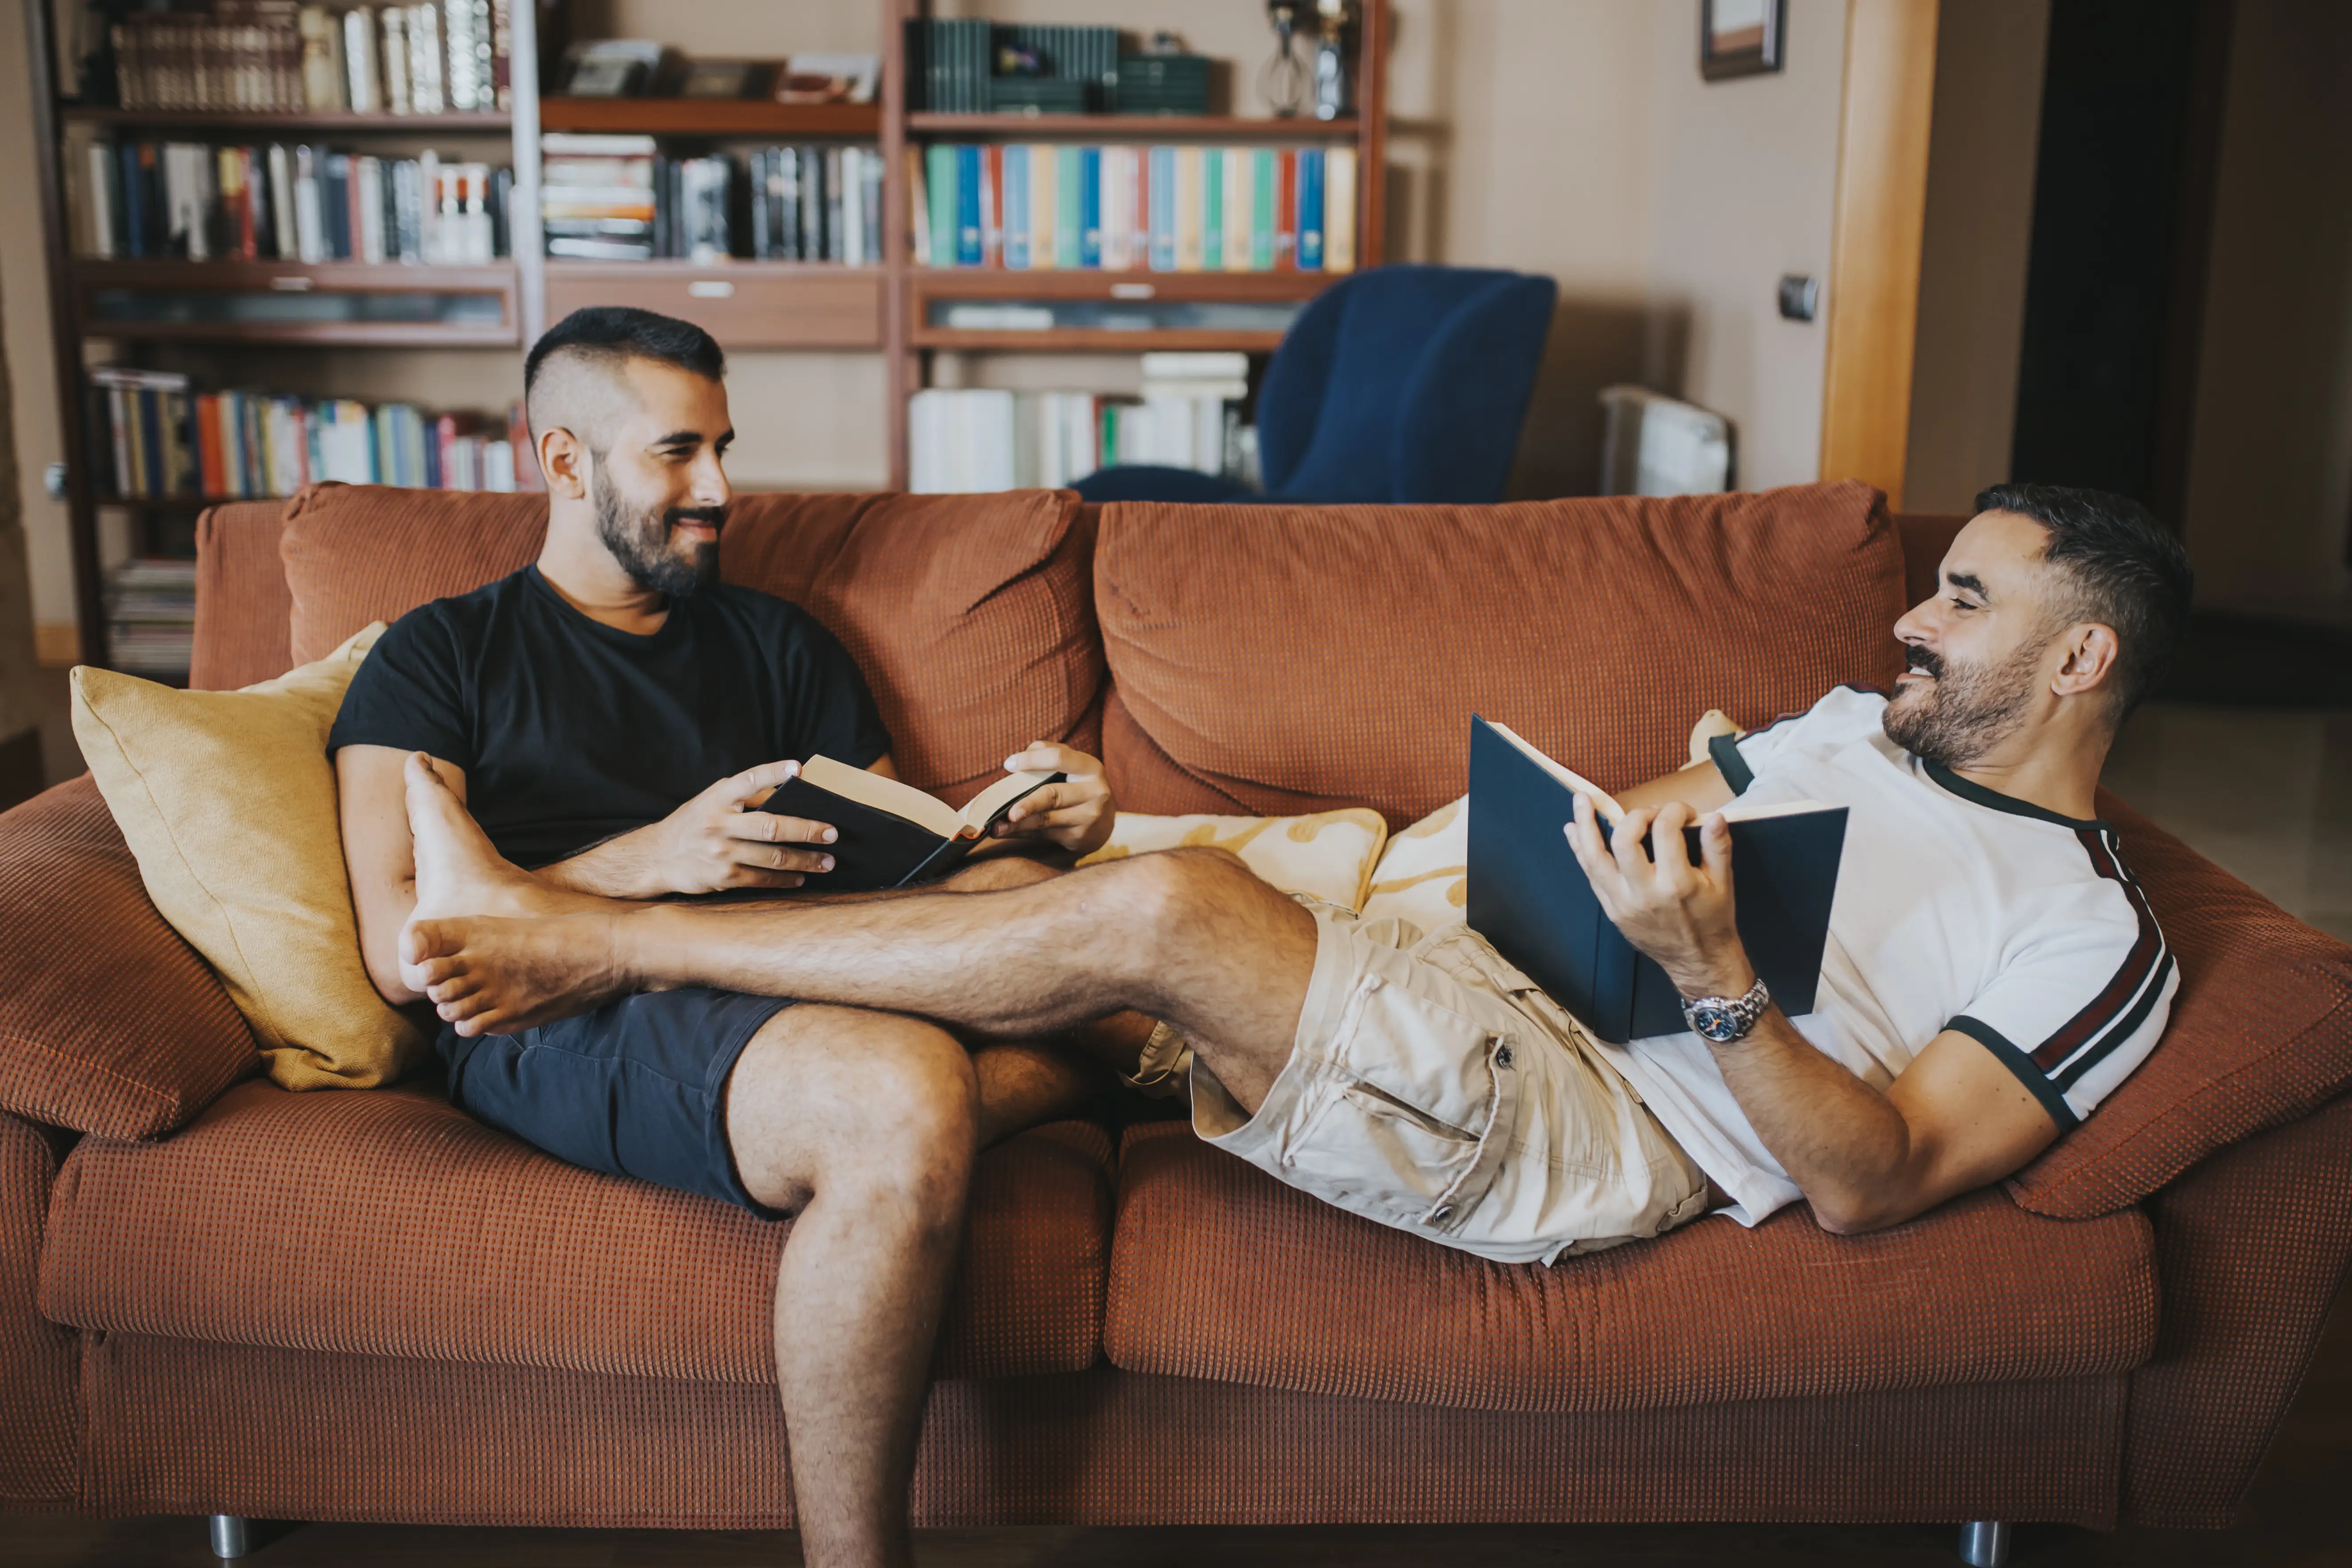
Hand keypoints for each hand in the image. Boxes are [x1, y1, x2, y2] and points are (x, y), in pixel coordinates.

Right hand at [626, 760, 837, 896]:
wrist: (657, 857)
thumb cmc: (694, 824)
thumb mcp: (711, 801)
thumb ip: (743, 797)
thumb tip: (787, 792)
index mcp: (718, 799)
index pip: (749, 780)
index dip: (773, 773)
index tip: (798, 768)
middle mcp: (719, 824)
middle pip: (771, 826)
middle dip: (806, 829)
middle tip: (832, 833)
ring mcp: (721, 852)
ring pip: (772, 857)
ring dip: (805, 860)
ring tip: (828, 861)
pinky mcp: (723, 877)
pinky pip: (762, 879)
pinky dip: (785, 879)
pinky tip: (801, 877)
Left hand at [992, 742, 1115, 855]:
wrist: (1104, 821)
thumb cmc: (1079, 785)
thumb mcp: (1072, 765)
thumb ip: (1047, 753)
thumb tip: (1015, 762)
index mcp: (1090, 768)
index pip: (1058, 758)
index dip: (1032, 761)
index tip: (1008, 764)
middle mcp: (1094, 792)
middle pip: (1053, 796)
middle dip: (1028, 804)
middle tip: (1008, 812)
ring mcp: (1088, 818)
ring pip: (1046, 820)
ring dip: (1018, 825)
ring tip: (996, 827)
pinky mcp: (1080, 838)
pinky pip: (1044, 835)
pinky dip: (1023, 834)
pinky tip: (1008, 832)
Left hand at [1564, 796, 1754, 999]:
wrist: (1698, 960)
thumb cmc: (1713, 919)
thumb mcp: (1723, 883)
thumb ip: (1718, 847)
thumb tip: (1714, 815)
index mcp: (1677, 884)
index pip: (1665, 831)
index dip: (1673, 811)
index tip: (1682, 812)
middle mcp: (1645, 893)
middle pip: (1624, 840)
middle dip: (1636, 815)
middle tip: (1649, 813)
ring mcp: (1623, 903)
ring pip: (1594, 858)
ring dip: (1585, 825)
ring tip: (1580, 800)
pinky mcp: (1611, 910)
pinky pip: (1590, 875)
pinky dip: (1580, 850)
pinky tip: (1574, 829)